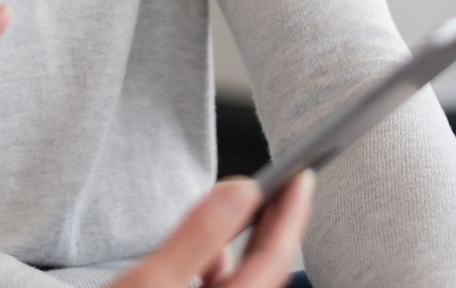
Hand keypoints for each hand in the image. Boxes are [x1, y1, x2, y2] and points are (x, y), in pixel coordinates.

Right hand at [111, 171, 315, 287]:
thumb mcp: (153, 281)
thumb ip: (199, 235)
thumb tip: (240, 192)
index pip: (275, 259)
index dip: (291, 214)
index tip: (302, 178)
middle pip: (267, 272)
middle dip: (277, 226)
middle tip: (288, 184)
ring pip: (246, 283)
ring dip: (250, 246)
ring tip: (251, 209)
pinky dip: (222, 267)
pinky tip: (213, 252)